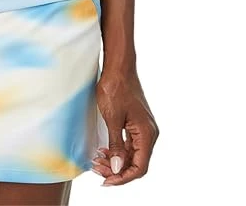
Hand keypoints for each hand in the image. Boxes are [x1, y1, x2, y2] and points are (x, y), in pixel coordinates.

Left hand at [90, 67, 158, 185]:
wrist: (118, 66)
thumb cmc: (116, 87)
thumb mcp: (113, 118)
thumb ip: (117, 145)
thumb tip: (118, 168)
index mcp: (147, 134)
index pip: (139, 167)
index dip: (123, 177)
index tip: (107, 180)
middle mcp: (148, 133)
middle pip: (135, 162)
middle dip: (116, 170)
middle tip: (97, 170)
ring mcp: (142, 128)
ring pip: (131, 154)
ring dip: (115, 161)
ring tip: (98, 162)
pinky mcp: (135, 122)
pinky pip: (128, 143)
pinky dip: (117, 150)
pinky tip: (104, 151)